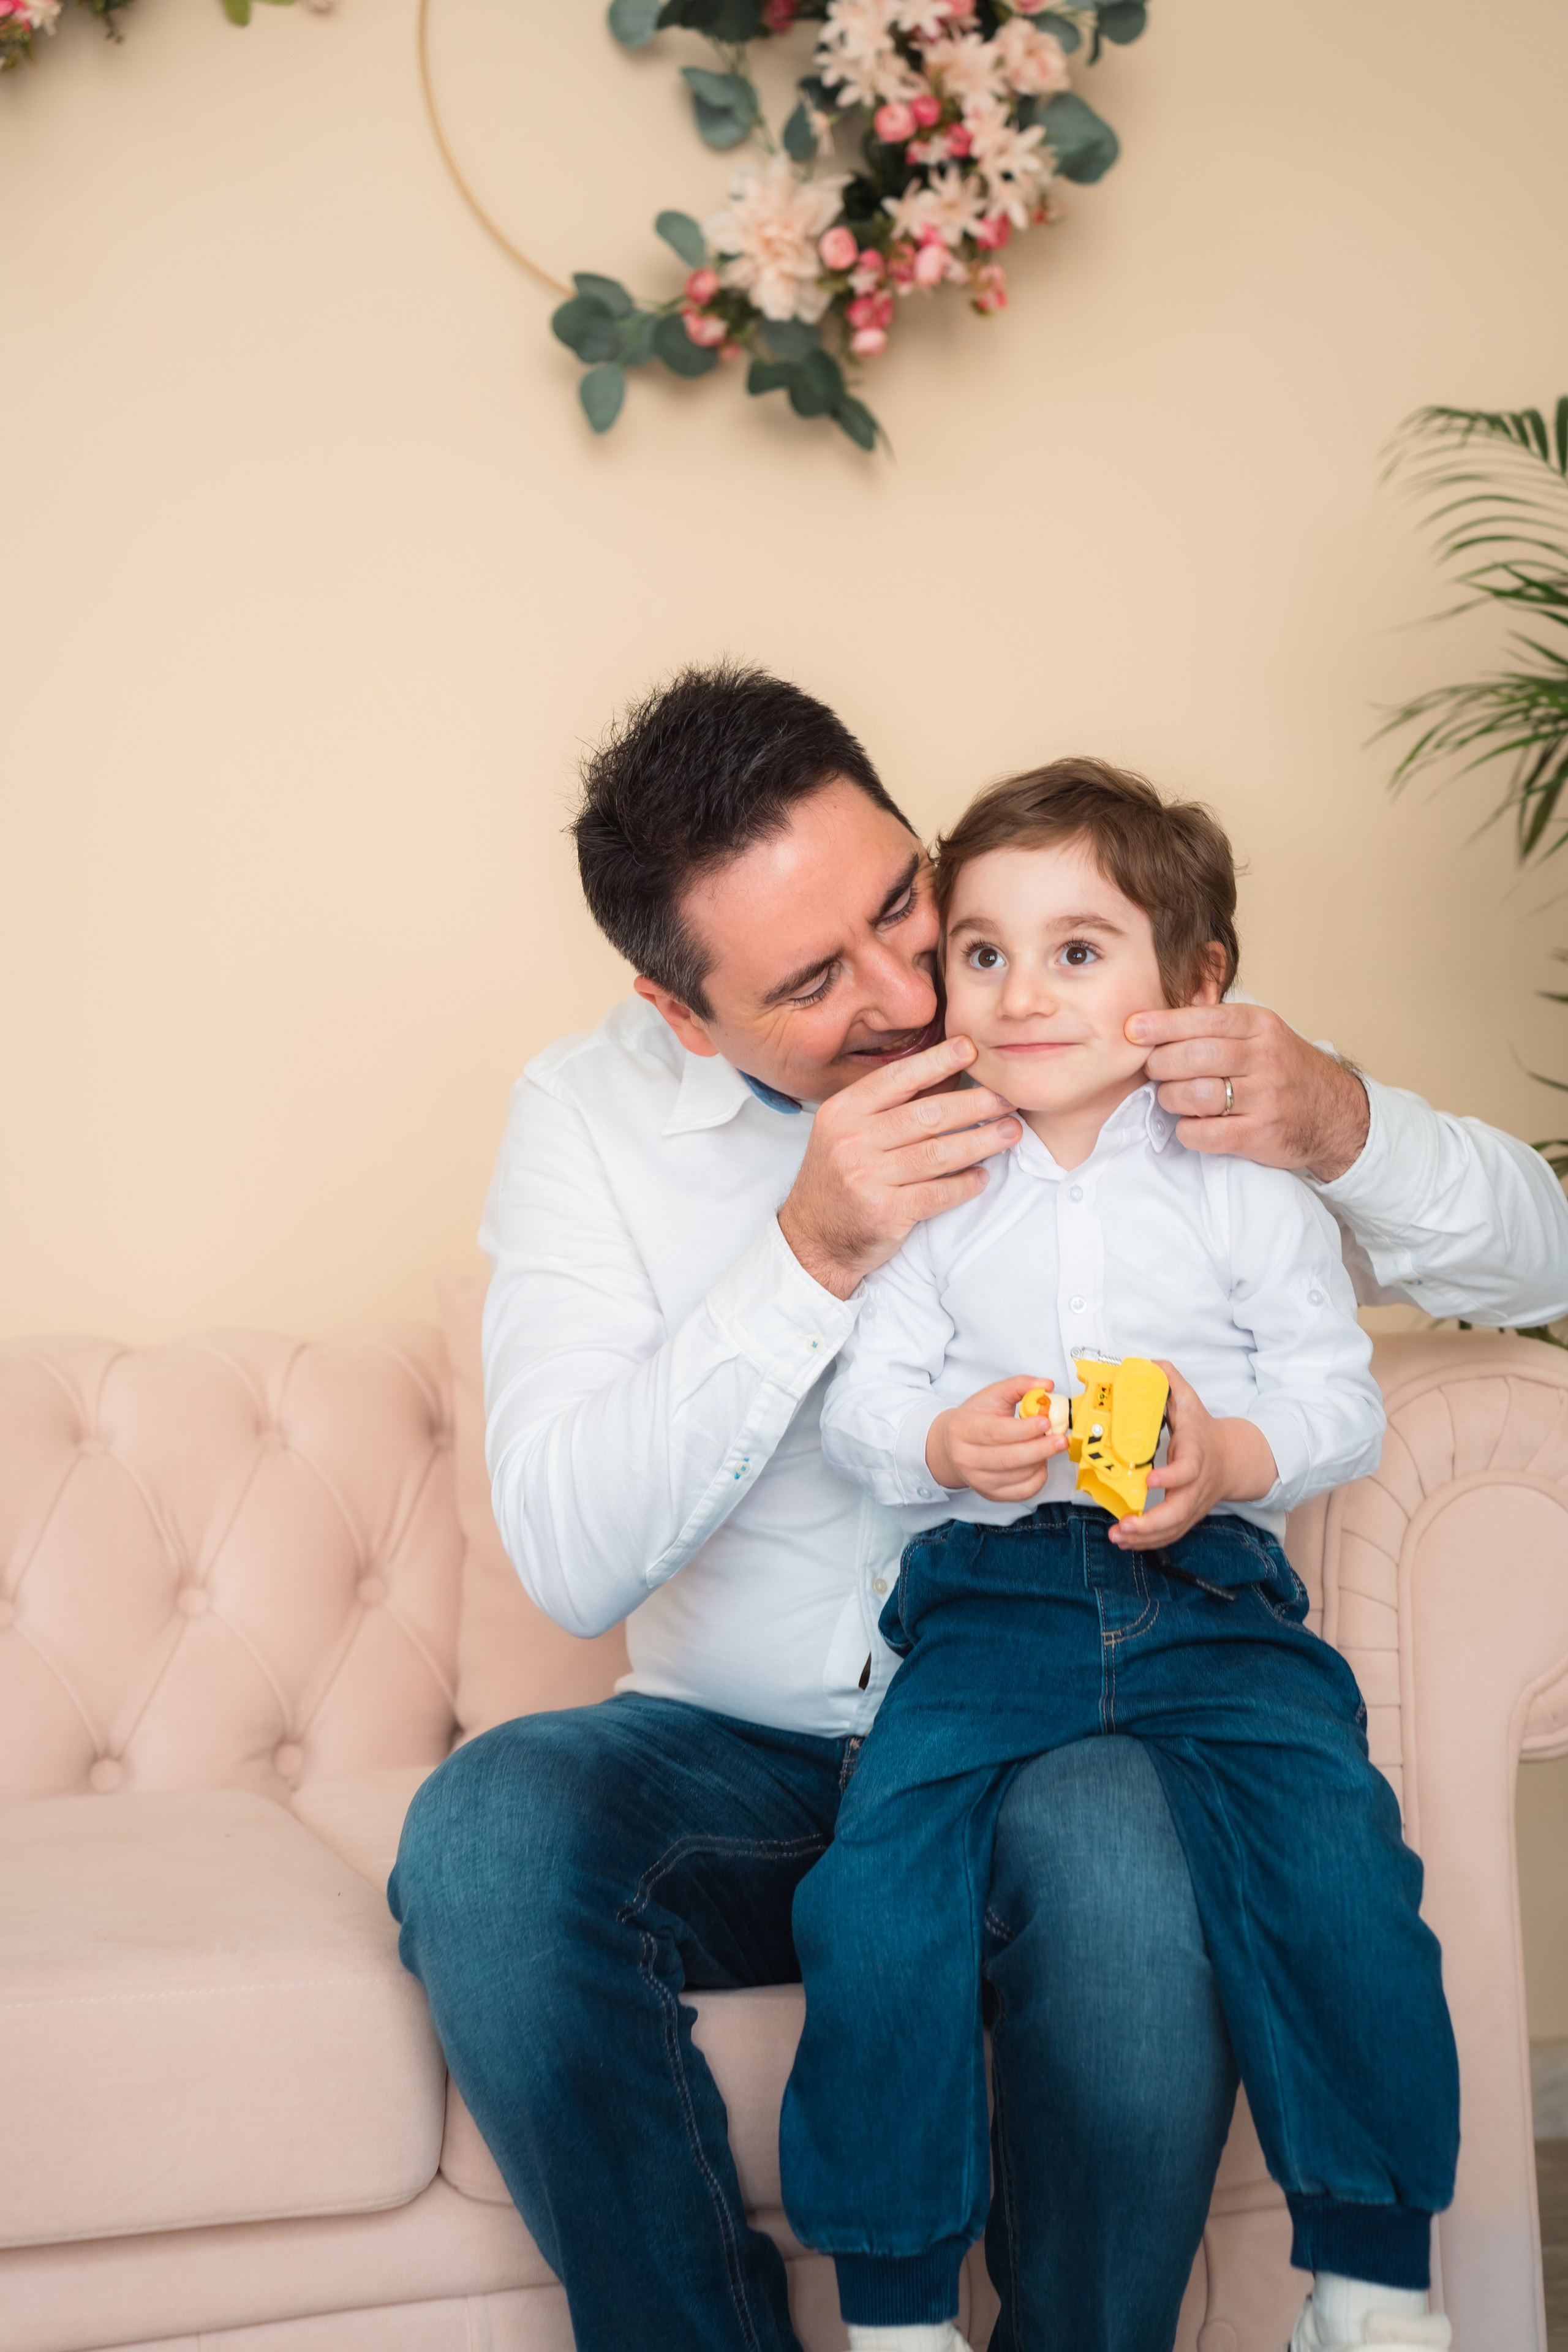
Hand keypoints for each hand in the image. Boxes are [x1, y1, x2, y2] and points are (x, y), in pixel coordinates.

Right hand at [778, 1036, 1021, 1299]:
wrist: (814, 1238)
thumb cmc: (840, 1177)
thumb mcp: (849, 1132)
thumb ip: (891, 1106)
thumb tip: (950, 1074)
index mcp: (843, 1112)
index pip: (898, 1079)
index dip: (938, 1061)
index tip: (972, 1049)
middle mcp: (851, 1141)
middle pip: (928, 1115)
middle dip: (976, 1103)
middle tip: (1009, 1097)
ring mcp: (867, 1178)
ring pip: (939, 1153)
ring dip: (982, 1142)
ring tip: (1010, 1132)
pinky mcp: (885, 1212)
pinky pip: (938, 1193)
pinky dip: (965, 1184)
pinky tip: (983, 1177)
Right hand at [926, 1377, 1068, 1502]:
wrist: (953, 1446)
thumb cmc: (975, 1418)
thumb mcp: (992, 1395)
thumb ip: (1019, 1386)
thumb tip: (1048, 1385)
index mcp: (962, 1428)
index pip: (995, 1432)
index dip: (1024, 1429)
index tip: (1046, 1421)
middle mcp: (965, 1458)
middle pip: (1007, 1458)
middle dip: (1040, 1449)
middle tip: (1061, 1440)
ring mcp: (977, 1480)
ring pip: (1018, 1476)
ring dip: (1041, 1461)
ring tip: (1048, 1446)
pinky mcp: (990, 1494)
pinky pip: (1022, 1492)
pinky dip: (1038, 1478)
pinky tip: (1040, 1463)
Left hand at [1109, 1362, 1276, 1548]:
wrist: (1232, 1459)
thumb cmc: (1203, 1430)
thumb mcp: (1190, 1401)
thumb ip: (1170, 1381)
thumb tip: (1149, 1364)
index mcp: (1196, 1456)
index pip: (1187, 1470)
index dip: (1170, 1477)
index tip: (1150, 1478)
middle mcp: (1195, 1486)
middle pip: (1179, 1512)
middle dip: (1152, 1522)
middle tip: (1125, 1524)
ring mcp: (1192, 1505)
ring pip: (1173, 1529)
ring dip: (1145, 1537)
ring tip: (1118, 1536)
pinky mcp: (1186, 1517)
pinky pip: (1169, 1535)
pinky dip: (1147, 1542)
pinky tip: (1125, 1541)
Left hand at [1124, 1003, 1369, 1181]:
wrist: (1334, 1113)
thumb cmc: (1282, 1069)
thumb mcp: (1260, 1033)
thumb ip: (1215, 1025)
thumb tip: (1152, 1021)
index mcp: (1261, 1026)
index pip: (1205, 1019)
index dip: (1163, 1024)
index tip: (1133, 1029)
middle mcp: (1266, 1059)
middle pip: (1196, 1056)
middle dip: (1161, 1063)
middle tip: (1153, 1069)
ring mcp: (1266, 1098)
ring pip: (1197, 1095)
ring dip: (1171, 1098)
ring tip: (1171, 1097)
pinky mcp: (1261, 1135)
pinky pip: (1206, 1134)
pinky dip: (1187, 1130)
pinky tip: (1189, 1124)